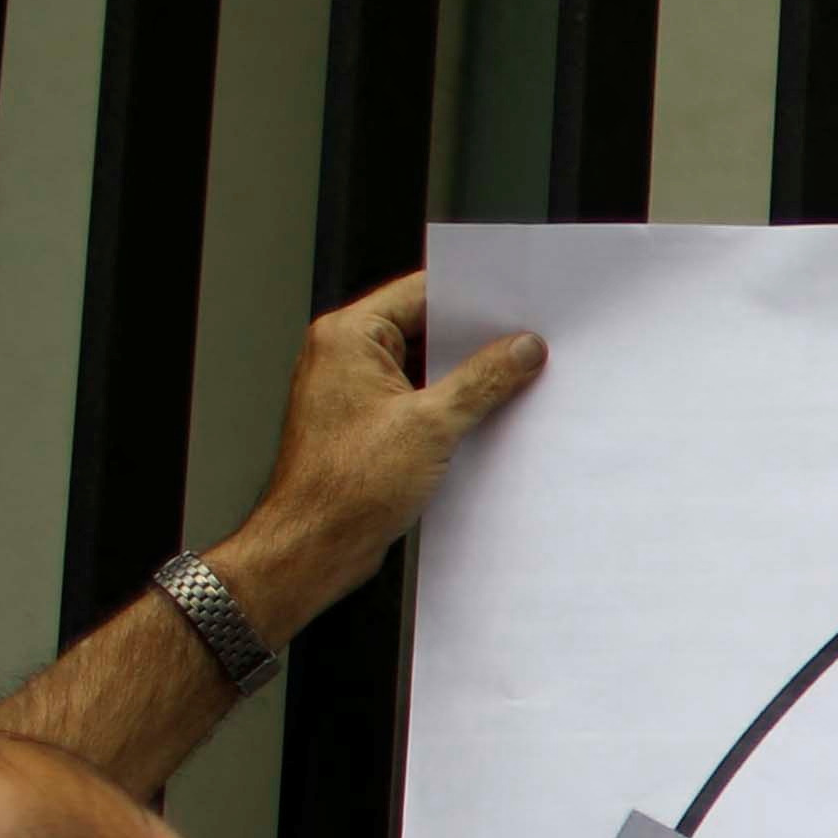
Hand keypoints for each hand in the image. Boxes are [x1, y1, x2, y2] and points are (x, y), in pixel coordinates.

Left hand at [219, 270, 548, 638]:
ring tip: (510, 386)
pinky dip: (447, 407)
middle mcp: (343, 356)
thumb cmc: (345, 487)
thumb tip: (520, 350)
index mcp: (347, 337)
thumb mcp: (432, 424)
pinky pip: (415, 400)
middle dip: (474, 343)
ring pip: (422, 368)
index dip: (472, 299)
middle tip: (524, 348)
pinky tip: (483, 420)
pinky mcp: (364, 425)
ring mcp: (353, 391)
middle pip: (424, 329)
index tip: (516, 307)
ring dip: (463, 380)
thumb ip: (483, 380)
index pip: (421, 293)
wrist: (313, 545)